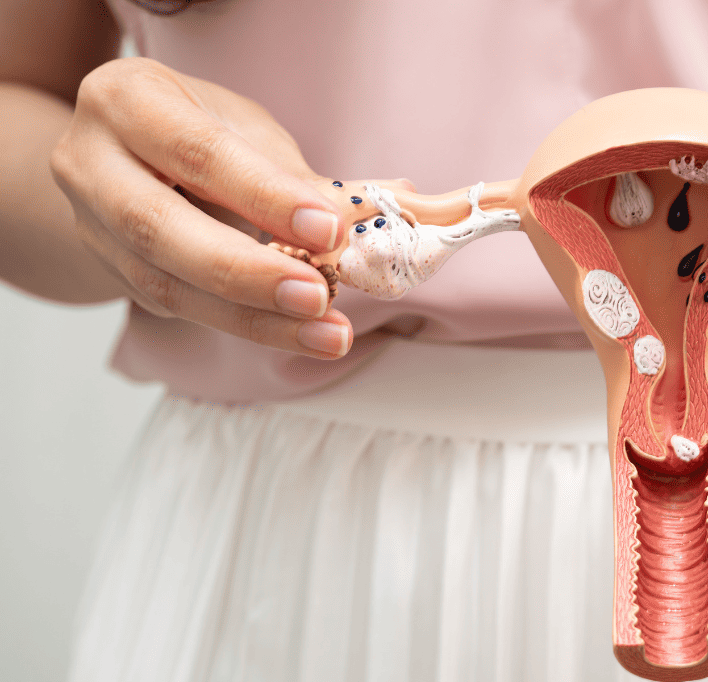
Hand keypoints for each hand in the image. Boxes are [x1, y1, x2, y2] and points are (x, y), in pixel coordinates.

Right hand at [50, 57, 353, 357]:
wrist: (130, 156)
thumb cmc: (200, 129)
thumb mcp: (248, 132)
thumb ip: (305, 179)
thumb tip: (397, 207)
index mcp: (126, 101)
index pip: (198, 153)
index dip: (265, 196)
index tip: (330, 232)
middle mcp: (91, 163)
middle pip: (162, 228)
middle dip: (249, 272)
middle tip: (320, 297)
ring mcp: (92, 226)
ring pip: (169, 285)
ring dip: (257, 319)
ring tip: (328, 334)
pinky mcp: (115, 275)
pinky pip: (181, 309)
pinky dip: (247, 325)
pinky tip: (300, 333)